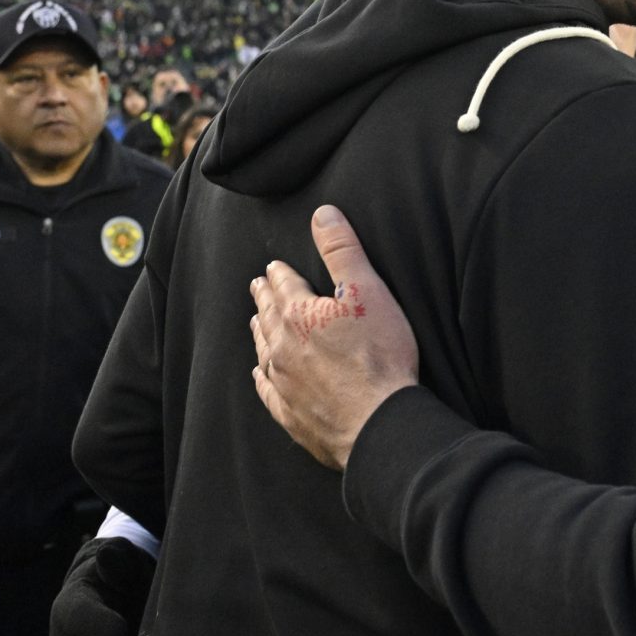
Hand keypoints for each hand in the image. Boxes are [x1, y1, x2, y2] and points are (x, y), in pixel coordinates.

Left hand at [251, 205, 417, 470]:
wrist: (377, 422)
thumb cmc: (379, 356)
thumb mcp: (367, 291)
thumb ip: (342, 251)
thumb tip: (323, 214)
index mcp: (298, 316)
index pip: (283, 286)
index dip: (278, 274)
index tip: (272, 267)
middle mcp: (282, 348)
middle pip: (268, 317)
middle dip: (264, 299)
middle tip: (257, 287)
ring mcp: (284, 384)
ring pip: (263, 352)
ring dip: (260, 334)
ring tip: (256, 323)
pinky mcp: (291, 415)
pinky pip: (267, 392)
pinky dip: (261, 379)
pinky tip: (260, 375)